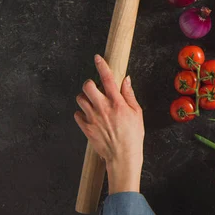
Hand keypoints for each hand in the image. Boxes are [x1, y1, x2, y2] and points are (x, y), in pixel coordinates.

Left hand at [74, 54, 144, 193]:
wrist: (123, 156)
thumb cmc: (133, 135)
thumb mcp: (137, 113)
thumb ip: (129, 95)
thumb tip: (125, 80)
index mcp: (117, 103)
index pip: (108, 78)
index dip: (101, 65)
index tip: (98, 58)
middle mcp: (103, 108)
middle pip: (88, 86)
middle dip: (90, 83)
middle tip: (96, 88)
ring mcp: (93, 118)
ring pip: (80, 99)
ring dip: (85, 98)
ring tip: (93, 103)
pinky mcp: (86, 128)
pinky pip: (77, 114)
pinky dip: (82, 113)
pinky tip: (90, 116)